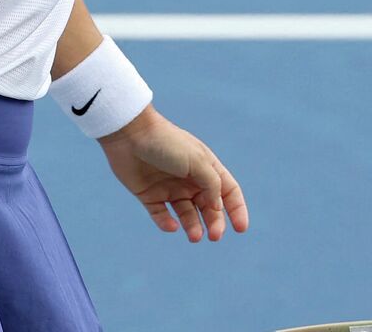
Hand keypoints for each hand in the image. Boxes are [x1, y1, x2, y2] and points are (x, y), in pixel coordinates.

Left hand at [97, 106, 248, 241]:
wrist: (130, 135)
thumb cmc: (167, 143)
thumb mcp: (197, 161)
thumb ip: (212, 184)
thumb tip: (218, 207)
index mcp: (205, 168)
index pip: (227, 191)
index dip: (236, 209)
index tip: (241, 228)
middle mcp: (190, 180)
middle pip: (209, 207)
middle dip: (215, 223)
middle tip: (214, 236)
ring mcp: (170, 188)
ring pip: (186, 215)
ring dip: (193, 227)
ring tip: (195, 236)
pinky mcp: (149, 196)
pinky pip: (161, 215)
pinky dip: (167, 224)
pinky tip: (172, 226)